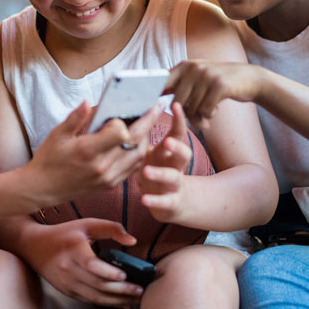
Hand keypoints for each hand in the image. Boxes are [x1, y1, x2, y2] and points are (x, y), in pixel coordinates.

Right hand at [28, 219, 142, 307]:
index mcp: (74, 249)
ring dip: (117, 300)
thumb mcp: (86, 224)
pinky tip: (121, 302)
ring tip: (134, 298)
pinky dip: (107, 303)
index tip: (125, 275)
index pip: (91, 264)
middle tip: (139, 290)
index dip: (109, 272)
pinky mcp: (68, 291)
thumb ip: (111, 228)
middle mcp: (69, 268)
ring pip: (95, 296)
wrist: (34, 247)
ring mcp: (68, 283)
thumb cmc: (64, 234)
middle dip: (121, 290)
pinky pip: (90, 300)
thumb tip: (132, 240)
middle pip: (98, 284)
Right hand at [29, 102, 161, 206]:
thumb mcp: (57, 134)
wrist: (42, 189)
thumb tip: (89, 102)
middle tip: (157, 107)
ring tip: (146, 123)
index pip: (120, 133)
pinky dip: (139, 153)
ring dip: (146, 138)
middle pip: (135, 142)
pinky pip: (133, 168)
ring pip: (138, 156)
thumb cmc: (48, 159)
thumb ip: (76, 118)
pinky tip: (137, 142)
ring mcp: (108, 177)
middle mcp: (102, 166)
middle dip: (149, 122)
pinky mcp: (110, 184)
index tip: (122, 111)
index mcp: (88, 151)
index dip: (123, 120)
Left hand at [139, 102, 191, 222]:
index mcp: (168, 152)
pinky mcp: (170, 202)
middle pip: (184, 154)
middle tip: (167, 142)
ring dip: (161, 174)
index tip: (175, 105)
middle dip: (177, 147)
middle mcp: (175, 166)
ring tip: (145, 171)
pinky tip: (144, 200)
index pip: (177, 133)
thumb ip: (140, 137)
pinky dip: (155, 201)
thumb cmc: (155, 170)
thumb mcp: (149, 153)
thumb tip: (124, 113)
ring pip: (173, 177)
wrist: (172, 203)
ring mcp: (175, 185)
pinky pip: (165, 202)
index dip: (179, 119)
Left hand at [165, 61, 264, 126]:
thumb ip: (180, 84)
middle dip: (185, 115)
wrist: (250, 78)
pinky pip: (206, 110)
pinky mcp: (219, 86)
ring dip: (199, 119)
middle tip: (196, 121)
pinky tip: (216, 110)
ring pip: (192, 109)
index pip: (163, 83)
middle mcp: (194, 67)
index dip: (157, 96)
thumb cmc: (220, 82)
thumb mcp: (199, 77)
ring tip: (207, 117)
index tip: (157, 108)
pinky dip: (210, 115)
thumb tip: (157, 94)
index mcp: (185, 65)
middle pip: (177, 102)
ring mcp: (207, 75)